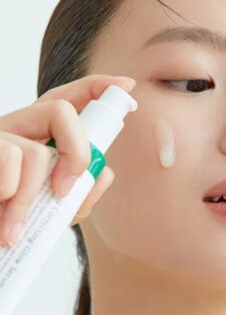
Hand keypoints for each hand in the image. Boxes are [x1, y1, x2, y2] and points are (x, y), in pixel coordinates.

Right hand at [0, 74, 135, 246]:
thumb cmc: (10, 221)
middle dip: (77, 154)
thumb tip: (103, 173)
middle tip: (65, 192)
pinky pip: (11, 160)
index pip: (69, 99)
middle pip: (61, 111)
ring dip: (33, 196)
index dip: (97, 87)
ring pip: (37, 152)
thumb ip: (82, 192)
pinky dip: (12, 198)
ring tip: (15, 229)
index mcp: (38, 136)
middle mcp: (18, 127)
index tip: (126, 85)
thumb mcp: (54, 208)